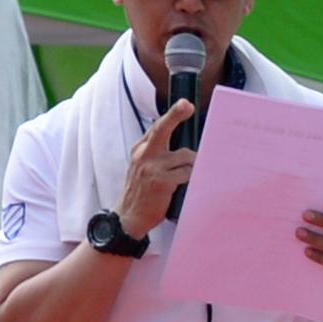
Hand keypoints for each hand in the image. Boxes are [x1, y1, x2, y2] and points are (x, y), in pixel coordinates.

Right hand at [115, 99, 196, 239]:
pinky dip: (192, 178)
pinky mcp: (161, 181)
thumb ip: (158, 154)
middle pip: (162, 129)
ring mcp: (152, 167)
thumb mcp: (143, 167)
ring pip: (187, 156)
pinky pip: (188, 173)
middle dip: (175, 115)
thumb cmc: (142, 192)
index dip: (172, 115)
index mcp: (140, 149)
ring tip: (185, 179)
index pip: (157, 127)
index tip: (184, 104)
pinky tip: (186, 186)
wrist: (129, 217)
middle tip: (187, 105)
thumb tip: (186, 147)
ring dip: (193, 166)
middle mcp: (144, 154)